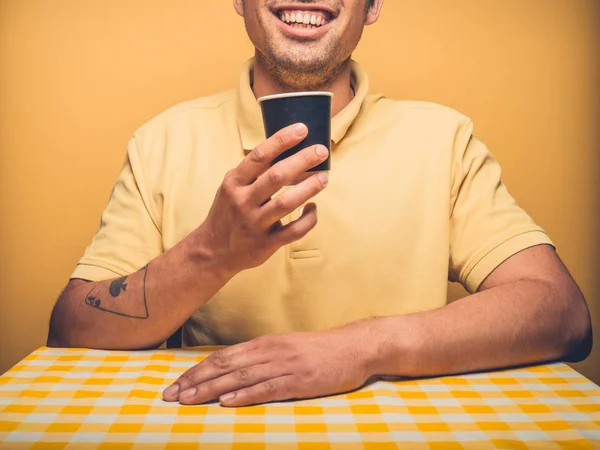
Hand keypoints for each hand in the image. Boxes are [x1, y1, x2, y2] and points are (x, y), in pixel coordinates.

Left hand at [162, 322, 375, 406]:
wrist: (353, 346)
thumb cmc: (319, 350)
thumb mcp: (285, 348)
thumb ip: (260, 358)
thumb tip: (233, 372)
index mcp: (263, 344)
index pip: (221, 358)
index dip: (196, 371)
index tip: (175, 385)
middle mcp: (269, 352)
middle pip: (224, 367)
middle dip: (194, 382)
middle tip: (170, 396)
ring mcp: (284, 365)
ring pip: (240, 378)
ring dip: (210, 390)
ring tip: (188, 400)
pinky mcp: (299, 381)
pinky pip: (268, 388)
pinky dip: (245, 396)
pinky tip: (227, 403)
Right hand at [194, 123, 328, 274]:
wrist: (213, 251)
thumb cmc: (228, 212)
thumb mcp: (232, 187)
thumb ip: (253, 172)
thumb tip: (287, 148)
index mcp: (234, 183)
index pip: (259, 156)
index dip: (282, 141)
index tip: (302, 129)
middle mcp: (243, 202)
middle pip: (276, 176)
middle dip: (302, 161)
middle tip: (321, 151)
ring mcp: (255, 224)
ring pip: (286, 203)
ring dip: (309, 188)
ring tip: (324, 178)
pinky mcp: (266, 244)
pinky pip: (294, 231)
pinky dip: (308, 219)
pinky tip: (313, 208)